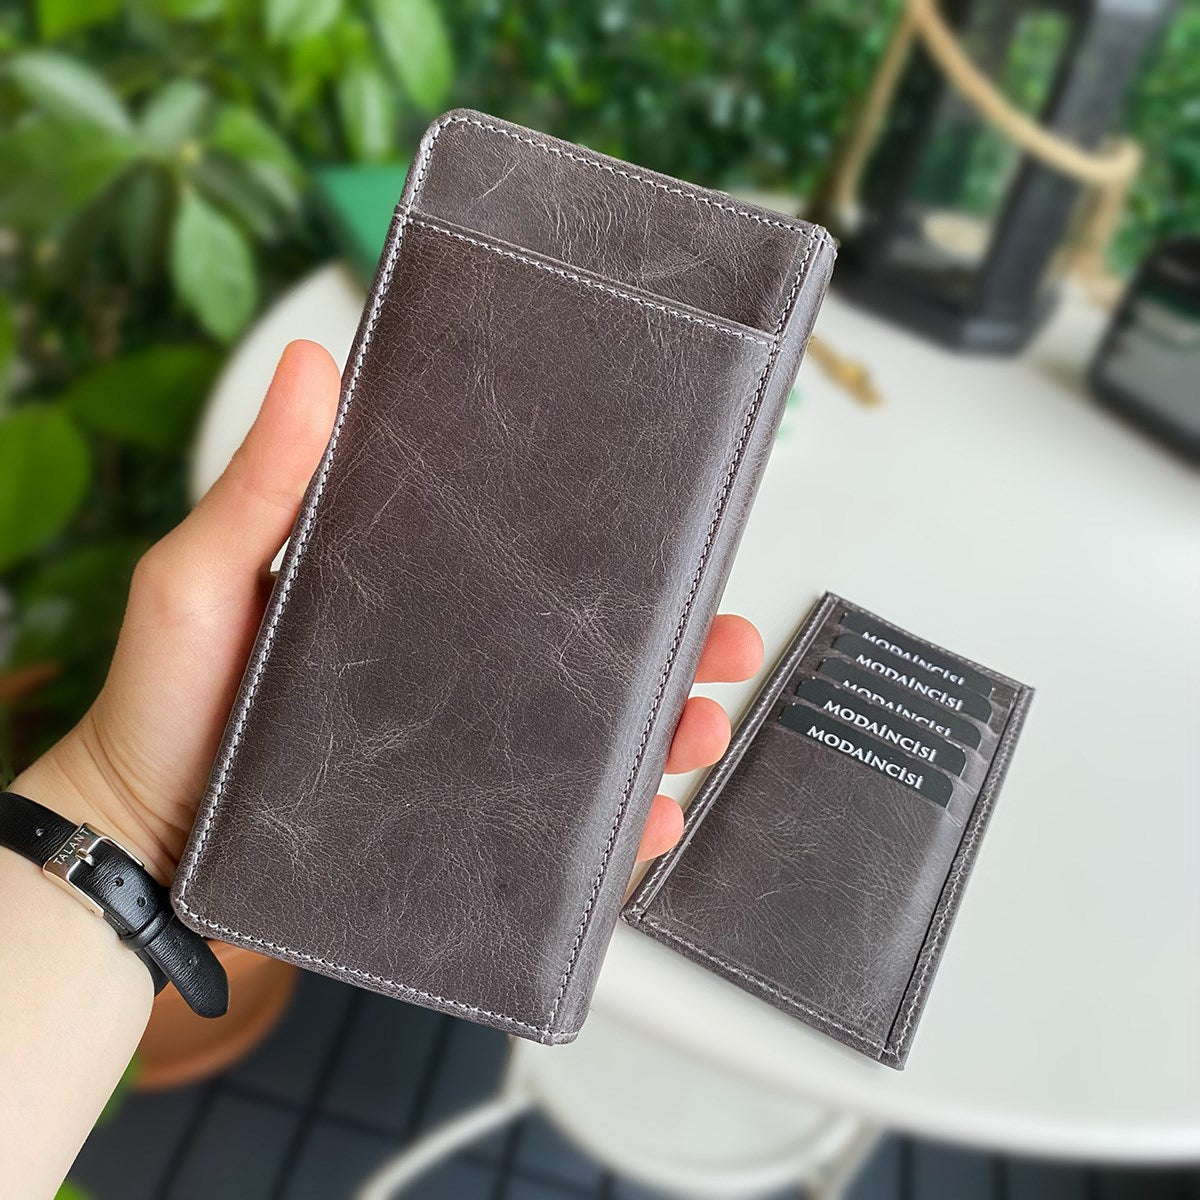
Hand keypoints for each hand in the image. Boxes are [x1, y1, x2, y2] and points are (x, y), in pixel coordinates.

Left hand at [13, 341, 763, 880]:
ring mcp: (467, 751)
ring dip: (667, 734)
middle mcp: (460, 671)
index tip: (679, 525)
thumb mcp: (202, 575)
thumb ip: (262, 483)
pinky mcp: (460, 827)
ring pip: (594, 741)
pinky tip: (650, 821)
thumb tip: (317, 359)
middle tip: (729, 639)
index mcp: (420, 599)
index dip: (615, 547)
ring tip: (703, 730)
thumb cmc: (168, 701)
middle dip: (679, 647)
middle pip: (591, 653)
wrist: (144, 839)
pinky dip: (615, 832)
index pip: (534, 563)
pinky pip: (557, 833)